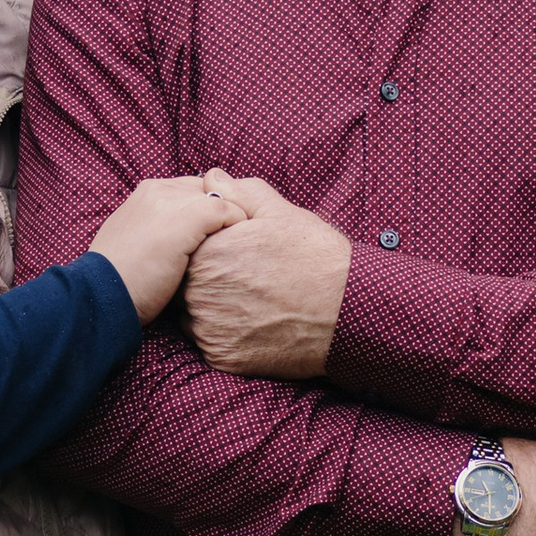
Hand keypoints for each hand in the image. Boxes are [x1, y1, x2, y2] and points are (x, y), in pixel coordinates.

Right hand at [88, 176, 239, 324]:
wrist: (101, 294)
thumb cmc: (120, 280)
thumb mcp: (134, 243)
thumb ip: (157, 229)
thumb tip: (181, 239)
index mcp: (145, 193)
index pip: (192, 189)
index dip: (207, 211)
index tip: (214, 236)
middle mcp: (158, 190)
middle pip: (209, 191)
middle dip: (223, 213)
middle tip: (231, 242)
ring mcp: (172, 202)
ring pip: (222, 198)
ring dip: (232, 221)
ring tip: (236, 248)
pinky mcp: (187, 218)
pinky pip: (229, 211)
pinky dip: (237, 227)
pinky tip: (234, 251)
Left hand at [181, 171, 353, 378]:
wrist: (347, 312)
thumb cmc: (315, 257)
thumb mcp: (279, 212)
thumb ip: (237, 192)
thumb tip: (211, 178)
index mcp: (205, 253)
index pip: (188, 248)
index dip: (214, 249)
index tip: (239, 254)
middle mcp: (198, 292)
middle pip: (188, 283)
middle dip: (212, 279)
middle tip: (250, 279)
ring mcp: (208, 328)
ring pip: (196, 315)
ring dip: (215, 308)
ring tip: (254, 301)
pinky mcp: (222, 357)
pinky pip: (212, 344)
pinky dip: (228, 336)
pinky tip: (256, 324)